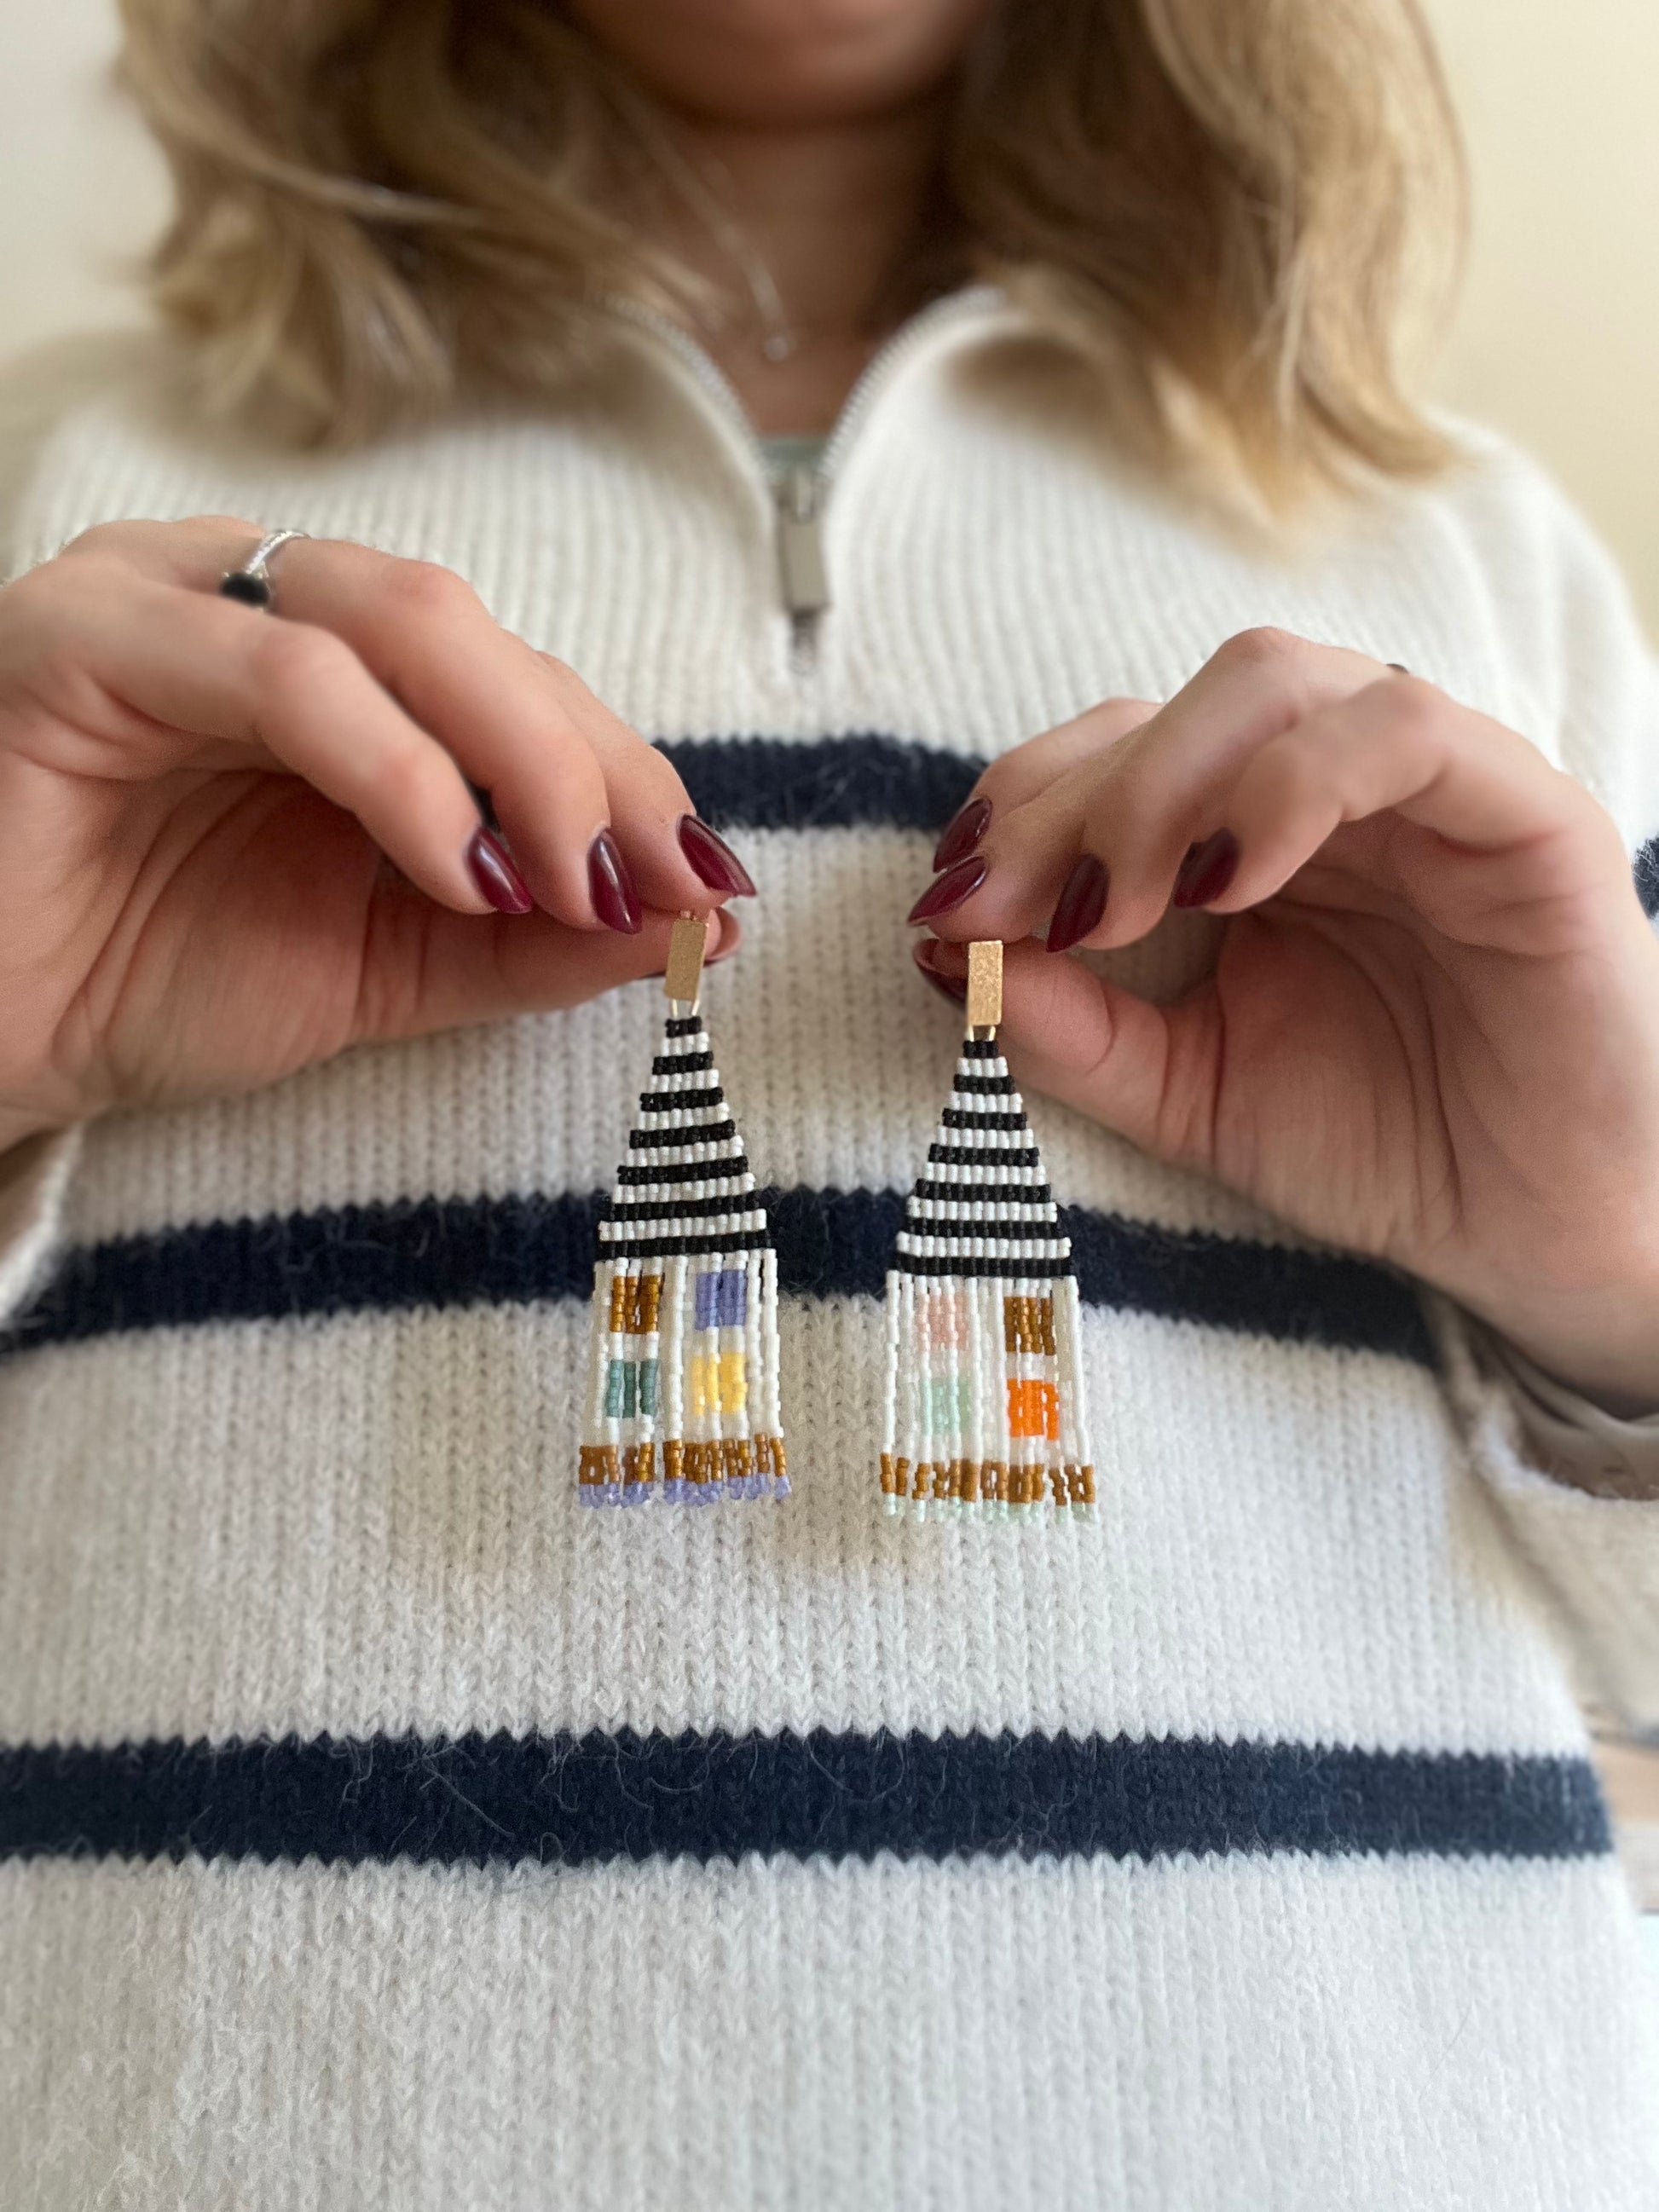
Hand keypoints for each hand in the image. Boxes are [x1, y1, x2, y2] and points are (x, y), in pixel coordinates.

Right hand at [0, 518, 752, 1145]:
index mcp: (329, 662)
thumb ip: (532, 938)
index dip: (623, 772)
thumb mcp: (392, 966)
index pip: (508, 675)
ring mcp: (163, 597)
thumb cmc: (153, 980)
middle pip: (470, 628)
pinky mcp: (82, 636)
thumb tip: (695, 920)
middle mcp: (252, 602)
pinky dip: (395, 767)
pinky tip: (457, 871)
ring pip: (393, 616)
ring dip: (517, 752)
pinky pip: (278, 672)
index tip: (712, 887)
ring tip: (566, 883)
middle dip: (594, 759)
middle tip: (669, 883)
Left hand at [911, 629, 1658, 1407]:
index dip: (1022, 806)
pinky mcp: (1523, 810)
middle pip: (1174, 703)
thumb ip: (1074, 1030)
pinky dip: (1293, 786)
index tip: (948, 907)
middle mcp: (1334, 789)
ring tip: (1111, 906)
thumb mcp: (1191, 1093)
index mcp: (1254, 836)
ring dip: (1159, 782)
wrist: (1542, 1235)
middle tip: (1003, 907)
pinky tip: (1229, 884)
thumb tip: (950, 955)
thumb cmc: (1388, 1148)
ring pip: (1276, 683)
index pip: (1119, 751)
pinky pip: (1403, 732)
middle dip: (1065, 797)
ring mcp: (1428, 788)